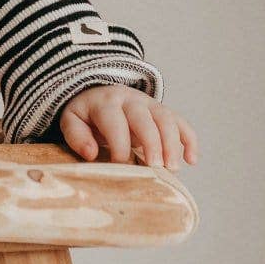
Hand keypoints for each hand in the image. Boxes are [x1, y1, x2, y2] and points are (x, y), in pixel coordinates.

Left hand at [58, 86, 198, 171]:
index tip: (119, 165)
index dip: (119, 144)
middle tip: (154, 168)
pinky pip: (181, 122)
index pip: (115, 121)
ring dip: (172, 144)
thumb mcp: (72, 120)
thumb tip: (91, 154)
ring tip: (173, 169)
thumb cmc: (86, 115)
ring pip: (166, 119)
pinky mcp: (162, 112)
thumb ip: (76, 136)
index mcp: (105, 102)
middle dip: (151, 143)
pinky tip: (192, 160)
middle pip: (144, 118)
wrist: (99, 94)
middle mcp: (130, 99)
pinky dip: (190, 140)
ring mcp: (149, 104)